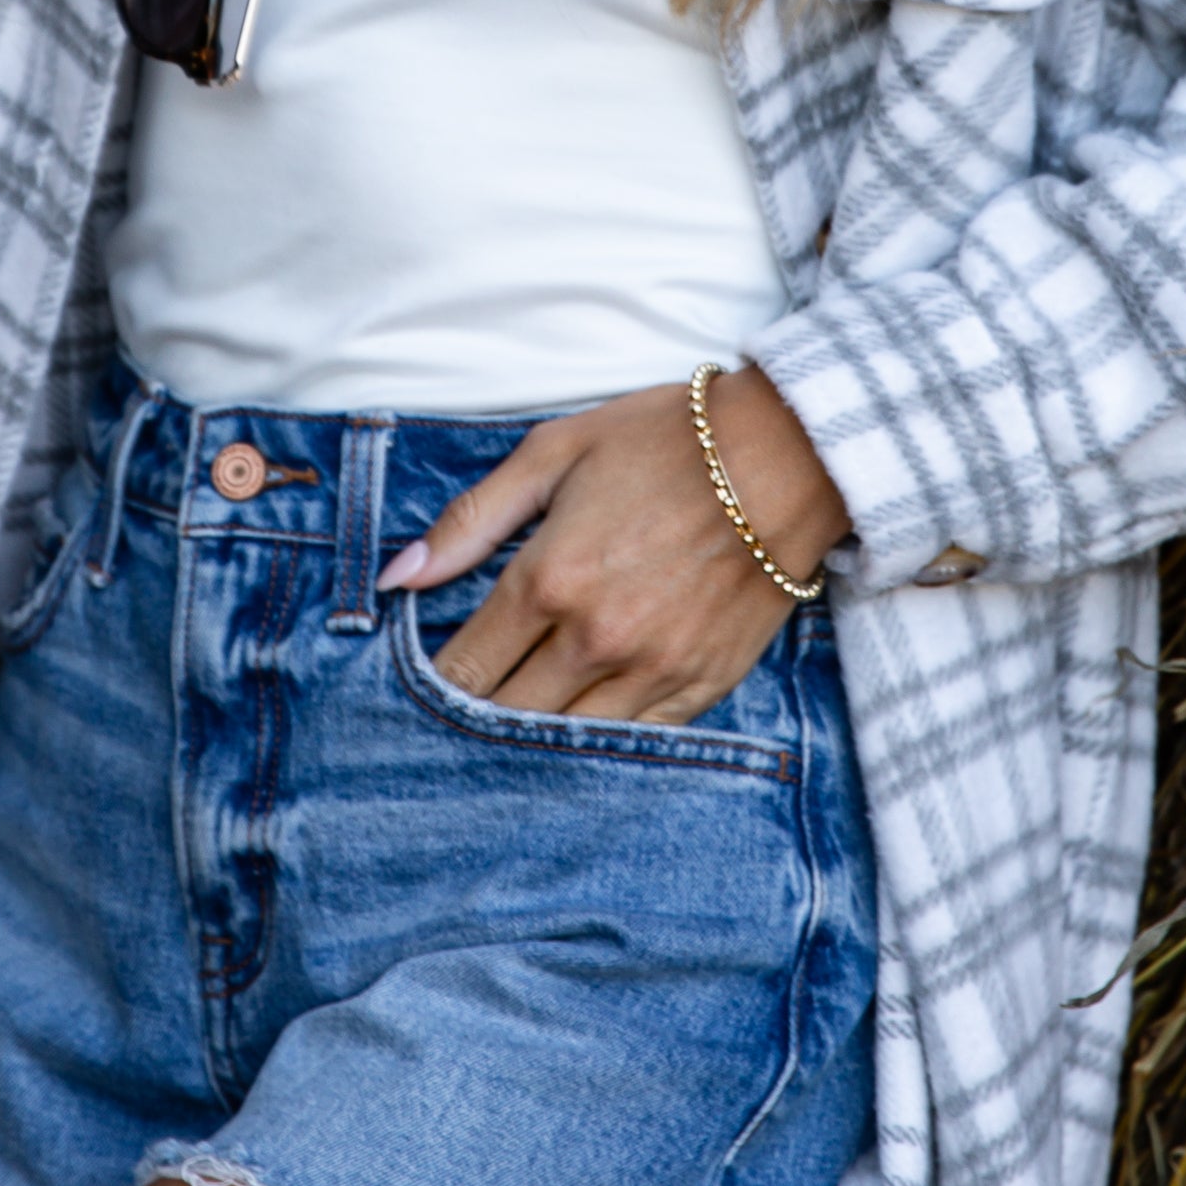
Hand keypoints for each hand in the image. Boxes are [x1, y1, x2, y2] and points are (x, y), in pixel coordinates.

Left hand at [378, 368, 847, 726]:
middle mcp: (595, 639)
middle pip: (506, 716)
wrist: (789, 455)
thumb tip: (397, 578)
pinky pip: (630, 741)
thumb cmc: (665, 442)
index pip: (463, 667)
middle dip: (472, 717)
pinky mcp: (701, 686)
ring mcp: (652, 670)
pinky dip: (596, 739)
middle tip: (454, 713)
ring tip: (511, 722)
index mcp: (548, 580)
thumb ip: (470, 521)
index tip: (418, 683)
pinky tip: (577, 724)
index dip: (432, 682)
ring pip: (564, 742)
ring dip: (530, 738)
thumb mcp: (554, 454)